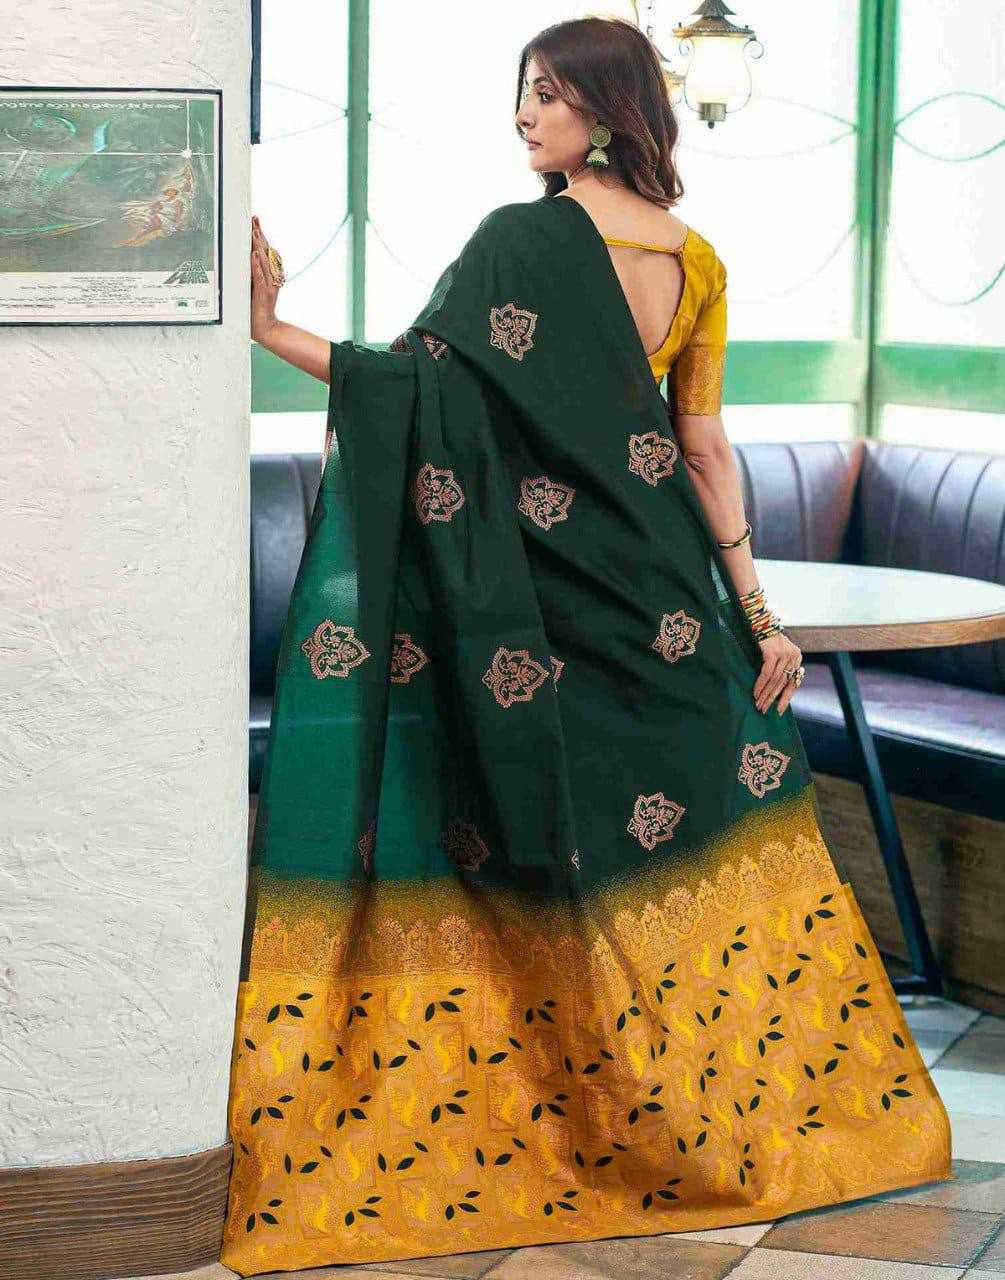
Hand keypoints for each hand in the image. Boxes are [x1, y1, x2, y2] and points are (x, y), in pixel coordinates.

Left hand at [250, 214, 281, 342]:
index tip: (255, 221)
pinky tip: (253, 256)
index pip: (265, 250)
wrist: (266, 328)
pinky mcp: (265, 293)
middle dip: (259, 235)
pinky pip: (260, 277)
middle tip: (254, 220)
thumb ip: (251, 273)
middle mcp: (272, 277)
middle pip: (266, 252)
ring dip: (258, 246)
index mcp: (269, 274)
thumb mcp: (252, 287)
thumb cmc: (256, 309)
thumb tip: (244, 257)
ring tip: (253, 233)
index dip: (260, 235)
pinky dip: (257, 266)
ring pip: (264, 262)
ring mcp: (270, 285)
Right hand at [753, 630, 802, 715]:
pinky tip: (755, 692)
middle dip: (772, 698)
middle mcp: (793, 656)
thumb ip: (779, 667)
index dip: (786, 698)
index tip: (779, 710)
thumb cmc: (765, 638)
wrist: (759, 619)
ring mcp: (784, 654)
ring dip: (764, 694)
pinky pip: (766, 673)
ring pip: (774, 680)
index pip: (793, 682)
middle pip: (782, 683)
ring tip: (758, 704)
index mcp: (797, 657)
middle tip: (764, 710)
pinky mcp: (773, 652)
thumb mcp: (776, 653)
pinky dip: (760, 684)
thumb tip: (774, 689)